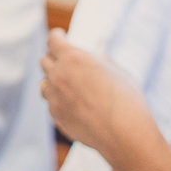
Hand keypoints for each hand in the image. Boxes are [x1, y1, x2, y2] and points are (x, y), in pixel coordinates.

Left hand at [39, 28, 155, 162]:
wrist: (124, 134)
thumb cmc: (126, 100)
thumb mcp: (117, 72)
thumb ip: (101, 62)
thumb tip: (97, 58)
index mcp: (73, 58)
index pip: (53, 40)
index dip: (57, 37)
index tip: (60, 36)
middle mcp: (58, 75)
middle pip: (44, 60)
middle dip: (54, 58)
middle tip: (65, 62)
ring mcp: (54, 97)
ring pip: (43, 83)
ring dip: (53, 81)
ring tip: (69, 85)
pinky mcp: (55, 116)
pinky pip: (51, 103)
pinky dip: (59, 101)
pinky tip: (75, 106)